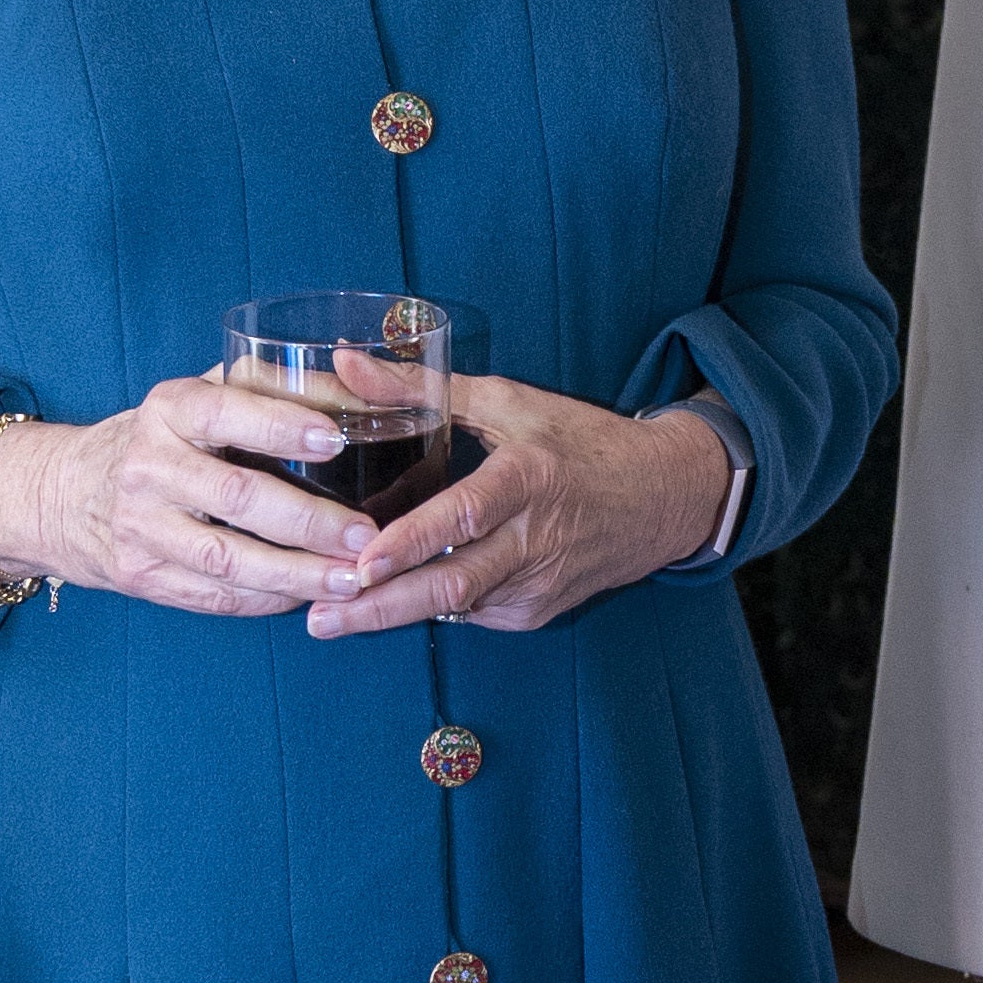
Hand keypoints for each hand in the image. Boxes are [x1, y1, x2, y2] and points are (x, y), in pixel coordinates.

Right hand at [0, 381, 382, 618]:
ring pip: (227, 559)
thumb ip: (269, 388)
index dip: (279, 426)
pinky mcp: (140, 575)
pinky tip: (307, 596)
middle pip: (235, 497)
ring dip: (296, 574)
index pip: (223, 414)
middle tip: (364, 536)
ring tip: (349, 579)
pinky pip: (213, 595)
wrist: (66, 495)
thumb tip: (359, 391)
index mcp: (168, 411)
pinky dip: (266, 599)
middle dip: (308, 521)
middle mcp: (148, 467)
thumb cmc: (161, 439)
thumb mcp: (198, 397)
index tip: (333, 440)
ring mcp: (140, 527)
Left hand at [303, 375, 729, 640]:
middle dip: (380, 606)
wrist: (664, 497)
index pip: (462, 517)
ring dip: (392, 615)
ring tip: (329, 618)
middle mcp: (533, 539)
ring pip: (455, 607)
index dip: (409, 544)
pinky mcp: (535, 612)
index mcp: (527, 479)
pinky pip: (471, 614)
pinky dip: (427, 610)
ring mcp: (536, 584)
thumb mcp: (509, 401)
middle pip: (450, 584)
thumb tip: (345, 363)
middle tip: (318, 617)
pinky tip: (382, 607)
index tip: (359, 563)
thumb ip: (422, 388)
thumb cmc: (582, 442)